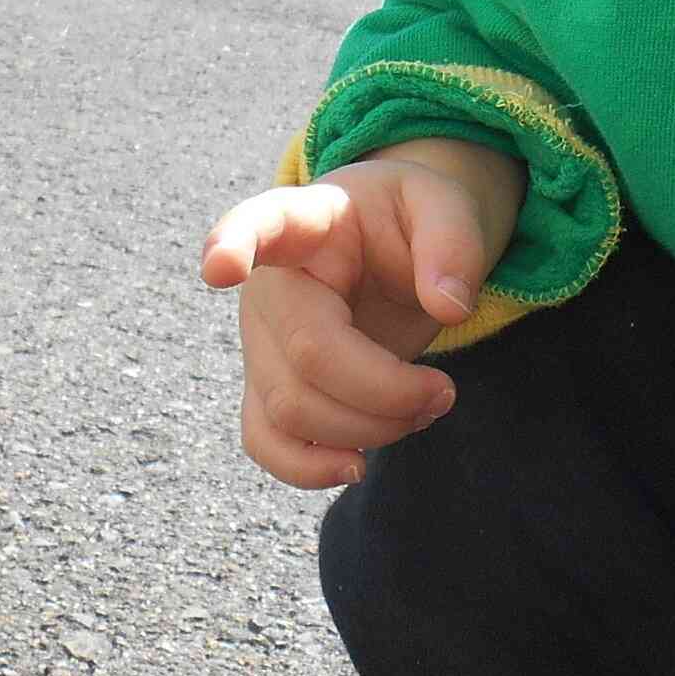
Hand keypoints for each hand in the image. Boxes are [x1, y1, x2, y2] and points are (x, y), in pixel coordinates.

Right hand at [200, 144, 516, 489]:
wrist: (391, 247)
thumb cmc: (409, 221)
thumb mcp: (446, 207)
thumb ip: (454, 243)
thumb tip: (448, 306)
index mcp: (304, 222)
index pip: (258, 226)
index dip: (232, 245)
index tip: (221, 266)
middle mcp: (267, 285)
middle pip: (306, 357)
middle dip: (387, 390)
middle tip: (445, 389)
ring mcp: (259, 342)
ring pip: (290, 412)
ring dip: (370, 429)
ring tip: (424, 408)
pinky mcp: (269, 389)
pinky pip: (265, 442)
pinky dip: (308, 468)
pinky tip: (356, 465)